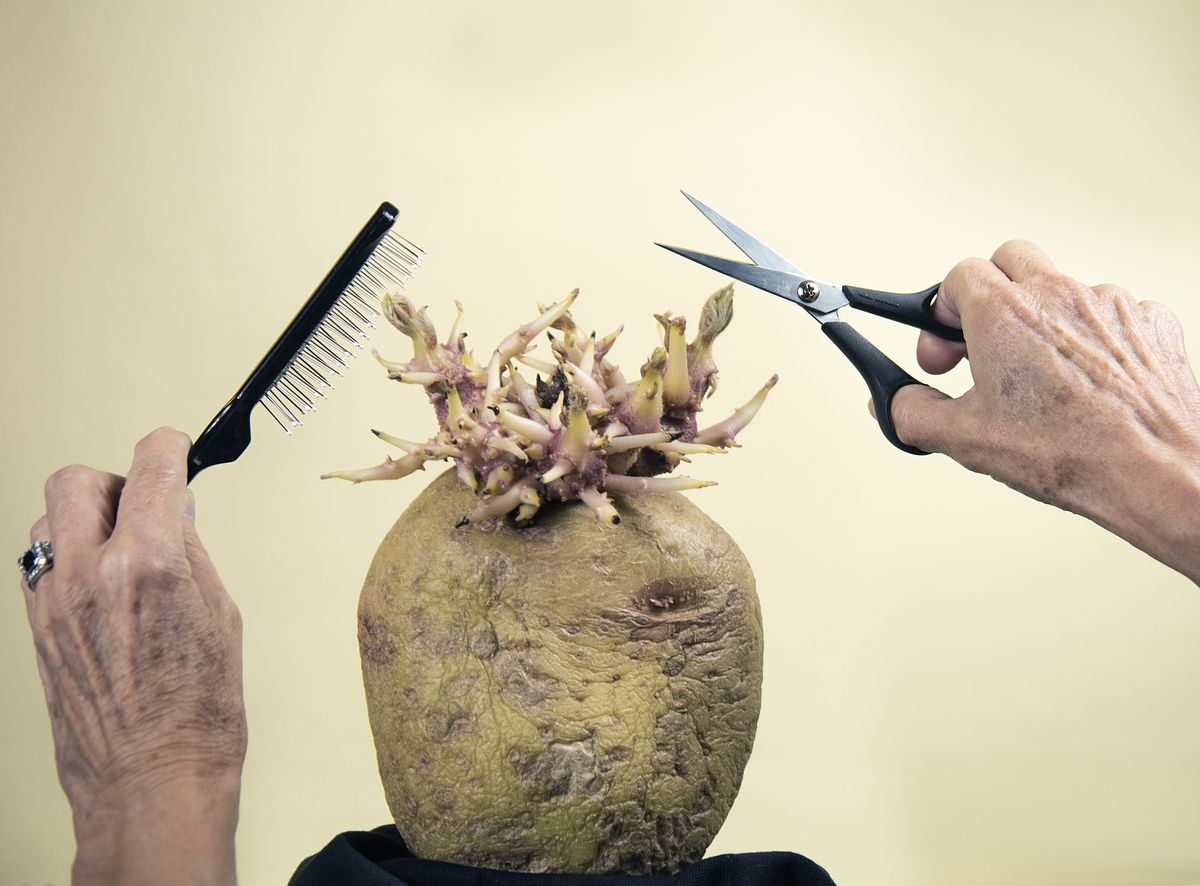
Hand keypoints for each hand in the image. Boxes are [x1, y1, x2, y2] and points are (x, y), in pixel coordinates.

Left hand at [23, 428, 245, 885]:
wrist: (152, 779)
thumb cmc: (197, 713)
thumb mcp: (220, 614)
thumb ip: (189, 553)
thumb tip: (174, 514)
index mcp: (148, 562)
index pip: (151, 466)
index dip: (168, 447)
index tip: (174, 446)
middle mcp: (90, 573)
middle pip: (78, 481)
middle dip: (115, 481)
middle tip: (143, 504)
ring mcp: (53, 601)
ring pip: (48, 520)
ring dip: (84, 520)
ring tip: (118, 549)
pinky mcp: (35, 629)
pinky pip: (39, 565)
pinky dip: (67, 558)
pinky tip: (99, 586)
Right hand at [888, 241, 1199, 581]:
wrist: (1153, 470)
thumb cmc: (1073, 452)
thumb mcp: (966, 440)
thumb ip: (912, 413)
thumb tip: (896, 403)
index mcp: (1004, 315)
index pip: (957, 276)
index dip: (940, 312)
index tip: (941, 348)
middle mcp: (1057, 296)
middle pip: (1008, 260)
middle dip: (988, 294)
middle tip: (981, 341)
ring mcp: (1107, 304)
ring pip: (1060, 288)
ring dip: (1040, 319)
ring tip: (1036, 372)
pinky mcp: (1147, 322)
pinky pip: (1108, 313)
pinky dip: (1090, 338)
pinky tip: (1084, 380)